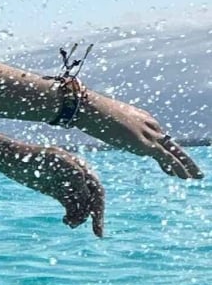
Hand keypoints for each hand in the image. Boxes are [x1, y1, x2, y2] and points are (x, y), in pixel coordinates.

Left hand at [9, 145, 105, 236]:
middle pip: (93, 199)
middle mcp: (78, 176)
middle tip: (98, 234)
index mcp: (80, 167)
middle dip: (96, 216)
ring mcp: (68, 185)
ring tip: (68, 223)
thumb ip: (71, 168)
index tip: (97, 220)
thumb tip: (86, 183)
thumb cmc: (31, 157)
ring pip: (82, 205)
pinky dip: (72, 216)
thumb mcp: (52, 159)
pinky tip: (65, 221)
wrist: (13, 160)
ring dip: (80, 217)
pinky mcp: (59, 192)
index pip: (96, 190)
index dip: (99, 206)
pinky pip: (72, 207)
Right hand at [78, 91, 203, 179]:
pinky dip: (177, 168)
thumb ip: (110, 127)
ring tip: (196, 177)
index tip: (167, 160)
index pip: (158, 134)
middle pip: (171, 143)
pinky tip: (184, 177)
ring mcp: (148, 133)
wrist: (88, 107)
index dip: (164, 148)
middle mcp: (149, 124)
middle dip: (183, 157)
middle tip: (194, 170)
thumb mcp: (103, 120)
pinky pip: (167, 158)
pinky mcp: (145, 143)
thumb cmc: (89, 111)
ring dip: (186, 165)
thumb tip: (103, 129)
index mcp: (140, 116)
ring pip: (174, 151)